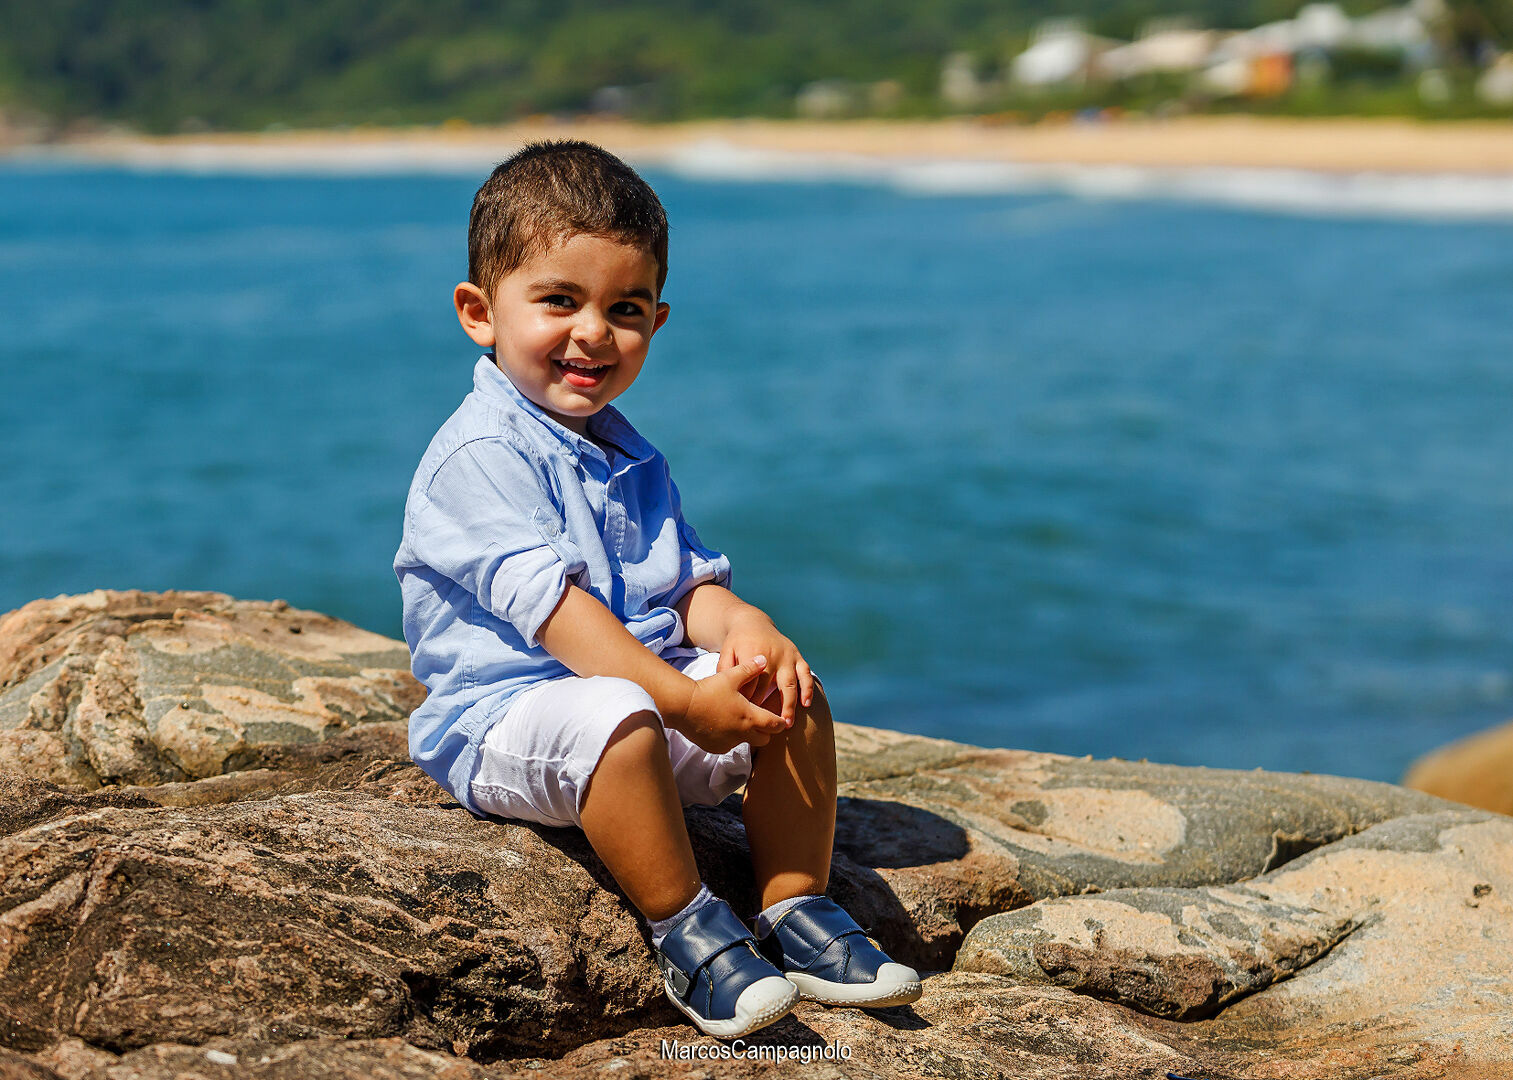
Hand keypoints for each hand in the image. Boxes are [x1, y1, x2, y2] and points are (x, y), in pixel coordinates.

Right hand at [678, 656, 791, 754]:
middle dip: (766, 731)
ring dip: (747, 734)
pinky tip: (723, 725)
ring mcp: (728, 743)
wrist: (683, 705)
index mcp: (750, 717)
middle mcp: (742, 734)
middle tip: (761, 720)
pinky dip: (730, 738)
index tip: (781, 719)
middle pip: (764, 739)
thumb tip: (764, 659)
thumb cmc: (709, 689)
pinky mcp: (716, 748)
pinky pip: (729, 745)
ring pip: (746, 743)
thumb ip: (750, 668)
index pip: (775, 725)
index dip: (780, 722)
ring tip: (739, 720)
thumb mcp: (731, 676)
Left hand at [718, 607, 814, 723]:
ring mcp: (787, 655)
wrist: (752, 623)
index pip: (752, 684)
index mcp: (754, 654)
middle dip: (769, 708)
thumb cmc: (737, 643)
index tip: (748, 719)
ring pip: (791, 682)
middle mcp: (773, 655)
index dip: (750, 703)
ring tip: (788, 723)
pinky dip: (807, 688)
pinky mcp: (797, 655)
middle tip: (768, 727)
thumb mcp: (726, 652)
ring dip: (790, 703)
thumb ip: (726, 670)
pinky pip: (805, 673)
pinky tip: (806, 704)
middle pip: (771, 686)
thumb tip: (726, 691)